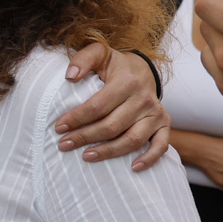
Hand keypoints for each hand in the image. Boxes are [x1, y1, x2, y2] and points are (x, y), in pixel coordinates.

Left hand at [57, 41, 170, 168]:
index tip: (58, 128)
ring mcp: (156, 113)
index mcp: (127, 82)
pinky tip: (133, 168)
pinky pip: (161, 145)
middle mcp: (144, 99)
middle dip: (85, 138)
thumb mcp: (99, 53)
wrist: (141, 69)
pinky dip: (149, 158)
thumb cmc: (114, 66)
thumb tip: (69, 76)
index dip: (76, 119)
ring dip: (108, 152)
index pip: (97, 106)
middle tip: (63, 145)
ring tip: (86, 157)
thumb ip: (83, 59)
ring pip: (132, 140)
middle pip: (111, 126)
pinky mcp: (164, 123)